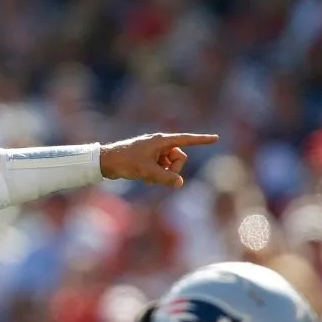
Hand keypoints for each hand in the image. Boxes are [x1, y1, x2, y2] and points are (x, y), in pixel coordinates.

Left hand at [99, 132, 218, 187]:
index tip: (216, 138)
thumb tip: (180, 183)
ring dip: (164, 174)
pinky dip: (157, 175)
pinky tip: (145, 179)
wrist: (105, 162)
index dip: (201, 140)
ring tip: (149, 179)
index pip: (186, 140)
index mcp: (161, 141)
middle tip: (161, 177)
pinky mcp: (148, 159)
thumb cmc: (125, 162)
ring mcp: (153, 152)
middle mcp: (159, 144)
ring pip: (170, 165)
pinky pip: (161, 168)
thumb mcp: (148, 171)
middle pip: (179, 158)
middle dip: (174, 169)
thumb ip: (166, 178)